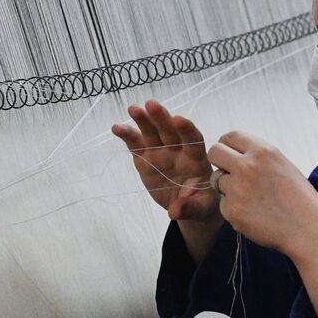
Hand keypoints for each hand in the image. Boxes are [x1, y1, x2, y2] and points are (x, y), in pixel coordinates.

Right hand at [112, 101, 219, 221]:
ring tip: (133, 109)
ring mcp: (161, 153)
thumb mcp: (200, 209)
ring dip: (143, 121)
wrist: (187, 204)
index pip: (194, 141)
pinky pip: (136, 145)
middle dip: (161, 118)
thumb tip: (175, 212)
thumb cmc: (201, 202)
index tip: (179, 119)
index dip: (187, 130)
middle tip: (151, 104)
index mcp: (196, 159)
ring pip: (152, 133)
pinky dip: (127, 136)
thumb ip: (189, 208)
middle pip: (170, 131)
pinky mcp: (146, 158)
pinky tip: (117, 128)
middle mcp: (178, 151)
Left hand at [207, 131, 317, 269]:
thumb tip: (235, 153)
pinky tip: (253, 214)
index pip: (230, 136)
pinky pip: (223, 204)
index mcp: (263, 151)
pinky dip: (234, 209)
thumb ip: (258, 156)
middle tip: (230, 173)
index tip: (229, 154)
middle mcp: (247, 166)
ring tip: (252, 199)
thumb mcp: (283, 165)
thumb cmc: (299, 198)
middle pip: (214, 152)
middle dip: (219, 161)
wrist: (307, 229)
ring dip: (228, 188)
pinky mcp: (231, 210)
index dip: (227, 145)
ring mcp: (237, 189)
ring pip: (217, 180)